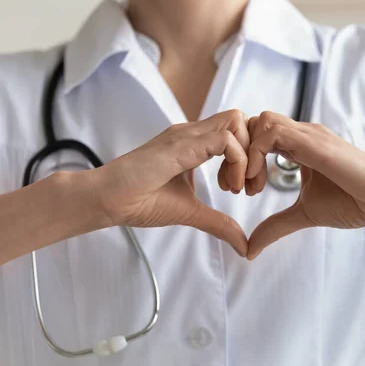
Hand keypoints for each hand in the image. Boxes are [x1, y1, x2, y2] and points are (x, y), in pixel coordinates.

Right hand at [90, 110, 249, 255]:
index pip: (236, 130)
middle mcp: (193, 133)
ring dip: (248, 155)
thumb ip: (219, 223)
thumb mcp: (191, 212)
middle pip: (242, 120)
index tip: (242, 188)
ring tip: (236, 187)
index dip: (249, 156)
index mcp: (195, 143)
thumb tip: (243, 245)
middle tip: (247, 186)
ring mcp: (187, 135)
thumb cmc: (140, 201)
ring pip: (237, 122)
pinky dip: (237, 161)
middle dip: (256, 151)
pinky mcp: (181, 144)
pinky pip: (225, 140)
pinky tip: (228, 186)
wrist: (108, 200)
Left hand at [245, 111, 364, 259]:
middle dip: (236, 152)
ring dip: (245, 152)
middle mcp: (301, 134)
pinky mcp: (316, 142)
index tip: (236, 188)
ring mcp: (309, 135)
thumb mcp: (303, 215)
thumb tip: (249, 249)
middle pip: (253, 123)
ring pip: (261, 122)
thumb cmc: (352, 203)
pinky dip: (256, 154)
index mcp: (297, 145)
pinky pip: (274, 132)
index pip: (256, 135)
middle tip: (234, 186)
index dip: (239, 158)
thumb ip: (275, 226)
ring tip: (248, 185)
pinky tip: (258, 182)